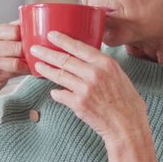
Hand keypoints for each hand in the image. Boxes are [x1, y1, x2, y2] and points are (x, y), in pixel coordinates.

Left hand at [30, 31, 148, 143]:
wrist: (127, 126)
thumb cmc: (127, 103)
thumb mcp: (120, 76)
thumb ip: (102, 67)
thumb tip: (87, 60)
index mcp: (106, 63)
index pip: (79, 47)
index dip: (62, 40)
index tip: (51, 35)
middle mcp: (94, 73)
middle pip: (64, 59)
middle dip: (46, 53)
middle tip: (35, 49)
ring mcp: (85, 89)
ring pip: (59, 75)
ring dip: (46, 69)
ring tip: (37, 65)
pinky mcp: (78, 104)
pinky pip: (60, 94)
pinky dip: (56, 93)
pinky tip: (54, 91)